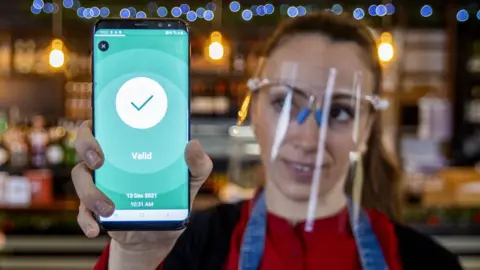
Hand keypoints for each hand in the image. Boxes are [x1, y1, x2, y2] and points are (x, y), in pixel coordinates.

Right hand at [71, 120, 212, 249]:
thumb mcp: (191, 180)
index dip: (98, 122)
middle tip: (99, 161)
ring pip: (80, 178)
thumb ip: (197, 164)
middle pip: (85, 145)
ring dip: (90, 192)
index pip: (106, 125)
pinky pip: (81, 211)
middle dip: (86, 147)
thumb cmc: (173, 198)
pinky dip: (86, 220)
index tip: (102, 130)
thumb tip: (193, 145)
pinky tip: (96, 228)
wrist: (160, 235)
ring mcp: (99, 184)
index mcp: (129, 148)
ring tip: (109, 208)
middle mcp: (110, 162)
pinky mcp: (94, 209)